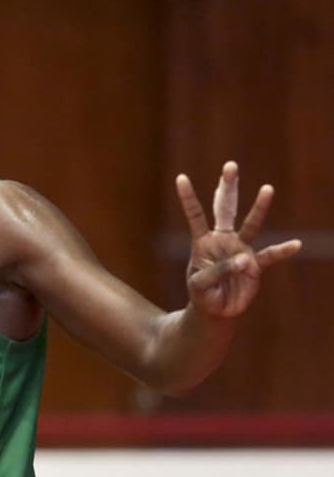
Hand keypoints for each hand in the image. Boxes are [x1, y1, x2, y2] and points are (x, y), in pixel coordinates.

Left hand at [175, 161, 301, 317]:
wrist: (215, 310)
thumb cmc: (202, 293)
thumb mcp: (200, 284)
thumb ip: (218, 271)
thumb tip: (246, 260)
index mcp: (202, 241)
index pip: (195, 215)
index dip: (188, 197)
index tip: (181, 178)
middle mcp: (223, 240)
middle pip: (225, 208)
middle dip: (228, 187)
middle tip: (230, 165)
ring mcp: (240, 250)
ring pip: (251, 225)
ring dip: (258, 207)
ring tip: (267, 188)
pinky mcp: (255, 266)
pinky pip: (270, 256)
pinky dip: (281, 251)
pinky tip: (295, 244)